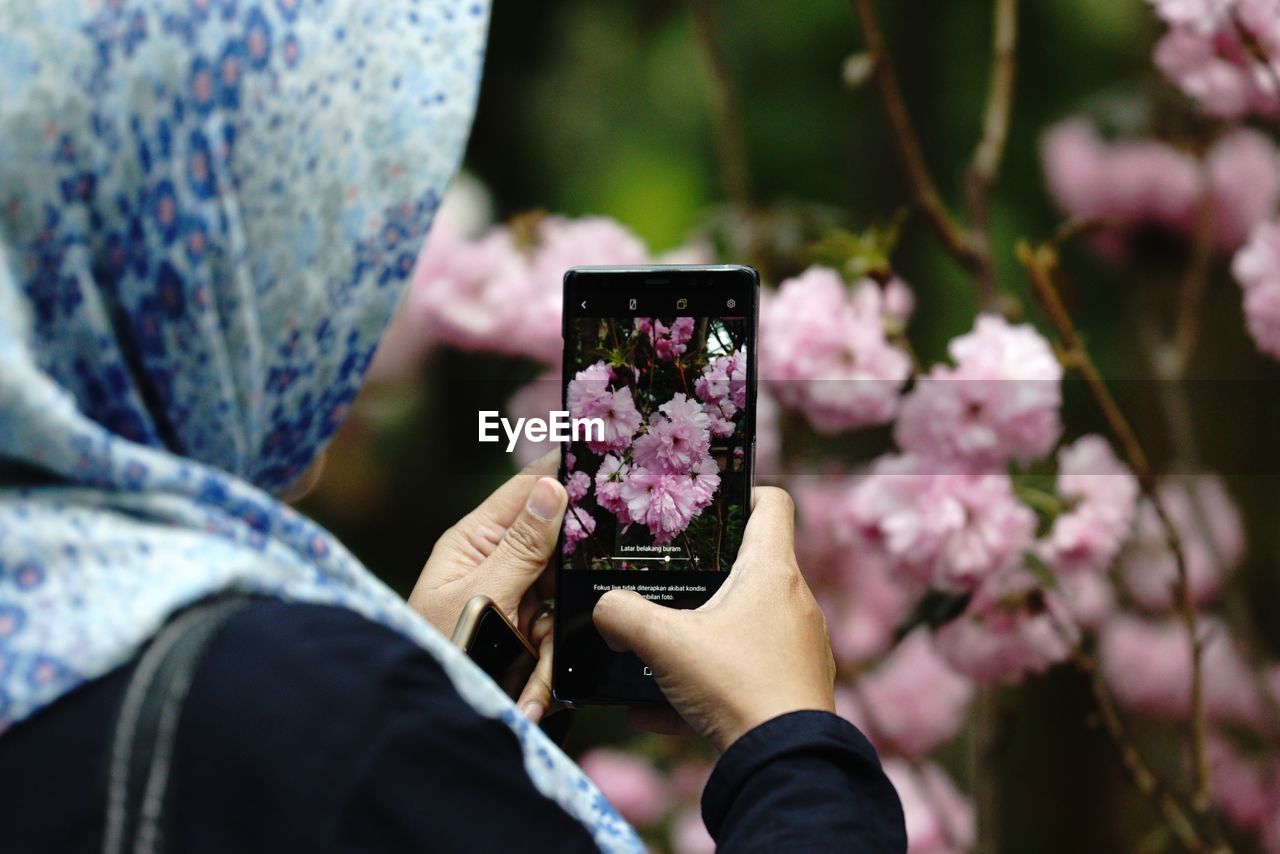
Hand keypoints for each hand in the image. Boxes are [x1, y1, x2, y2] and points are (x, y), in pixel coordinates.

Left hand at [409, 451, 564, 721]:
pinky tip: (529, 699)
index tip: (605, 457)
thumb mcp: (481, 597)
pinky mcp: (526, 635)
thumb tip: (552, 487)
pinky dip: (546, 671)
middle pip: (557, 548)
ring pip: (563, 599)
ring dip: (550, 645)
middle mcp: (498, 563)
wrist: (422, 720)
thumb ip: (521, 546)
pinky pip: (557, 638)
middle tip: (576, 601)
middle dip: (569, 578)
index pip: (526, 490)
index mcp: (476, 540)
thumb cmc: (436, 652)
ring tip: (531, 676)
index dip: (564, 474)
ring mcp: (514, 600)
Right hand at [592, 487, 835, 751]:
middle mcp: (796, 601)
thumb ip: (621, 614)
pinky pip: (745, 671)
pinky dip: (708, 680)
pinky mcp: (795, 685)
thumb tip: (604, 609)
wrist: (783, 762)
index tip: (707, 507)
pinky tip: (660, 709)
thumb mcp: (663, 642)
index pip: (773, 503)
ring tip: (660, 647)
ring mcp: (800, 645)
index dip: (742, 493)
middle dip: (708, 571)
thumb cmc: (734, 686)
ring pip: (746, 622)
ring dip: (706, 630)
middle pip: (754, 565)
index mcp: (773, 572)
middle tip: (667, 578)